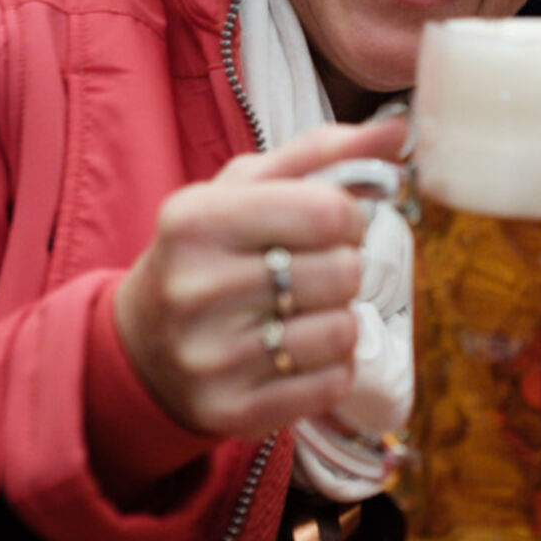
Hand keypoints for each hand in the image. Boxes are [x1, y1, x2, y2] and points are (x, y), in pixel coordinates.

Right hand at [113, 118, 405, 438]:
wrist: (140, 348)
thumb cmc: (209, 252)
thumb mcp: (246, 188)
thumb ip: (323, 152)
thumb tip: (400, 128)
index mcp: (197, 219)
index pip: (329, 211)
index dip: (349, 215)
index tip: (331, 223)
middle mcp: (197, 288)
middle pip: (344, 271)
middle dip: (344, 265)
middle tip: (313, 270)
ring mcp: (212, 357)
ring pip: (343, 330)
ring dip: (340, 316)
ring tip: (303, 310)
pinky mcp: (232, 412)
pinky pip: (333, 383)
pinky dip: (333, 365)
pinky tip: (298, 351)